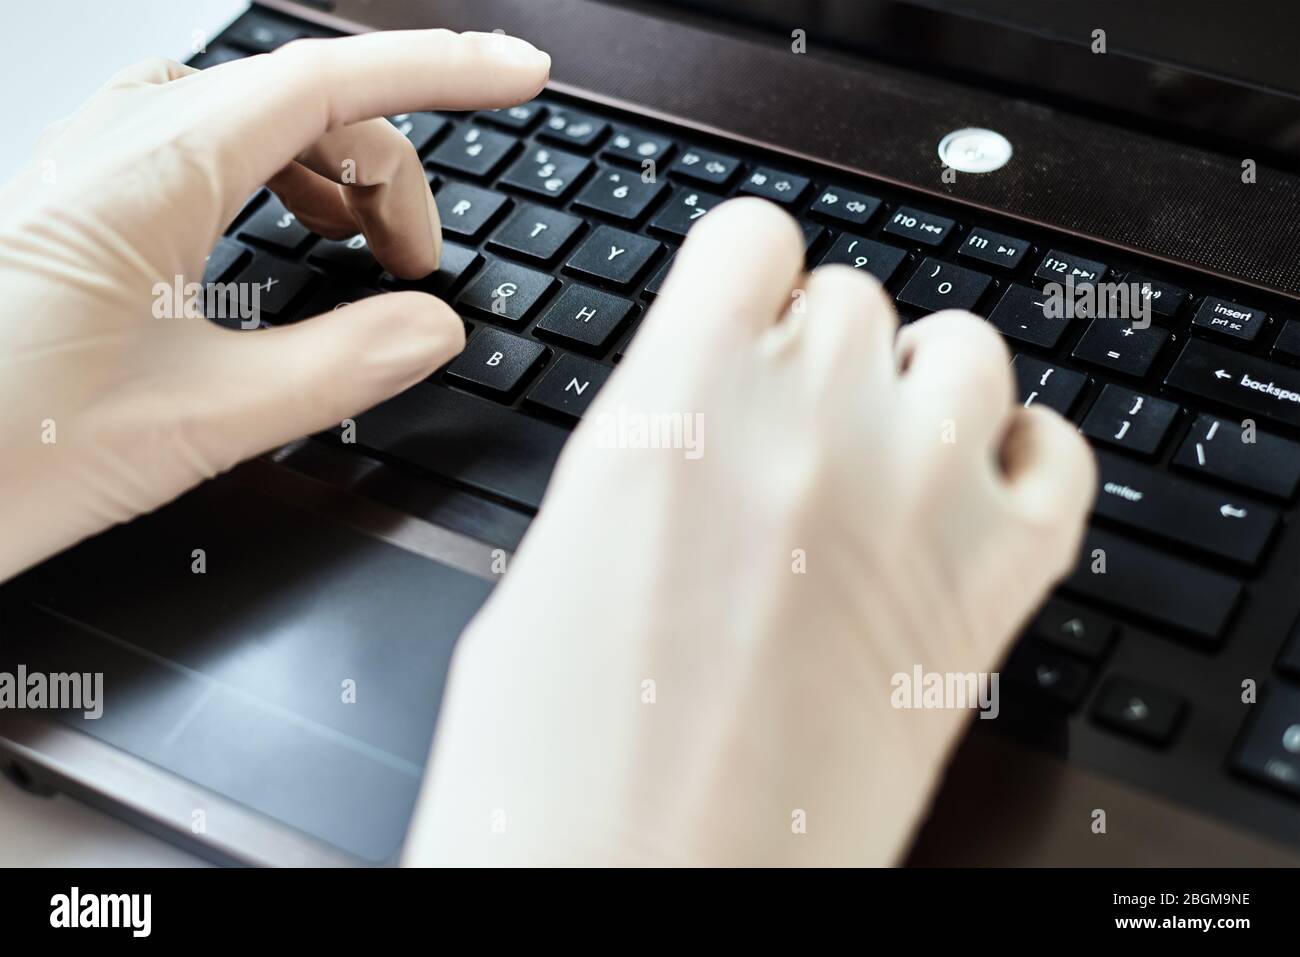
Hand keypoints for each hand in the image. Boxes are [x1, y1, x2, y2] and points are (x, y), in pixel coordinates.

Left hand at [0, 30, 548, 581]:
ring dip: (334, 176)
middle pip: (302, 104)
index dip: (442, 73)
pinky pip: (205, 151)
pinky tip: (285, 241)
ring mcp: (96, 169)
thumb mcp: (192, 422)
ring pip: (253, 122)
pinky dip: (275, 184)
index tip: (516, 77)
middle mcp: (121, 148)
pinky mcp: (83, 206)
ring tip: (370, 256)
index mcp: (153, 177)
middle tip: (425, 269)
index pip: (329, 85)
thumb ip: (336, 370)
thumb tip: (431, 331)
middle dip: (392, 174)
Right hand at [407, 198, 1095, 865]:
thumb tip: (686, 427)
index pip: (755, 239)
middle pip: (856, 300)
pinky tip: (968, 498)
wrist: (645, 889)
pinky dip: (1022, 460)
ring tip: (880, 458)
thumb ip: (641, 463)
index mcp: (677, 406)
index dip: (748, 280)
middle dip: (821, 355)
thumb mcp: (550, 566)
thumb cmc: (561, 767)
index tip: (744, 320)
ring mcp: (916, 501)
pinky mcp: (991, 591)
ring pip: (965, 351)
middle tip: (790, 433)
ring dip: (921, 389)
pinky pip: (1058, 458)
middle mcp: (809, 428)